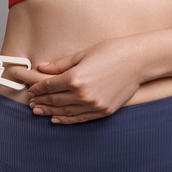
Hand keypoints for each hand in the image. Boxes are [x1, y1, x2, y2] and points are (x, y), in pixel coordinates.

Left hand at [27, 39, 144, 123]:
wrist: (139, 61)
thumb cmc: (112, 52)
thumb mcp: (83, 54)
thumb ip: (61, 64)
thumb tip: (42, 68)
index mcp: (75, 78)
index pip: (49, 86)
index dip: (38, 89)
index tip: (32, 90)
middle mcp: (82, 94)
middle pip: (55, 100)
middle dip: (41, 101)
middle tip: (31, 103)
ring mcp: (93, 105)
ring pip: (65, 112)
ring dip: (50, 112)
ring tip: (39, 112)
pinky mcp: (103, 111)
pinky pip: (80, 118)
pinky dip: (66, 120)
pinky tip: (57, 119)